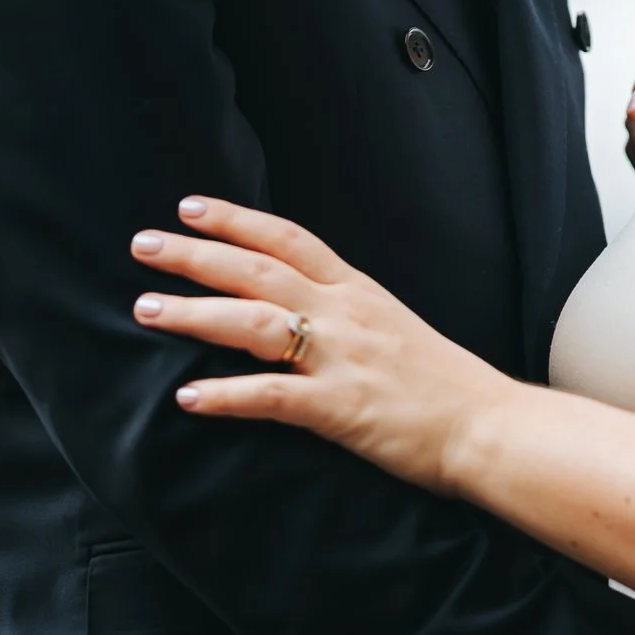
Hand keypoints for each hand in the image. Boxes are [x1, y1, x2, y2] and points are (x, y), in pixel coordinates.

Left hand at [131, 198, 476, 491]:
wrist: (491, 426)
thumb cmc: (447, 385)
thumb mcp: (395, 328)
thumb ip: (348, 315)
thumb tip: (302, 311)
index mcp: (359, 292)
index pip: (290, 239)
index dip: (237, 219)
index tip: (190, 207)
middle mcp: (345, 314)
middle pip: (257, 270)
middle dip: (195, 254)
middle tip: (144, 244)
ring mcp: (341, 358)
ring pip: (254, 322)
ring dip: (193, 314)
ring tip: (145, 309)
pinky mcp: (339, 408)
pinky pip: (271, 396)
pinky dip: (225, 395)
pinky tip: (187, 398)